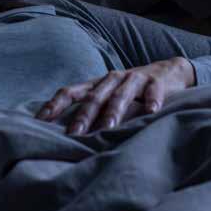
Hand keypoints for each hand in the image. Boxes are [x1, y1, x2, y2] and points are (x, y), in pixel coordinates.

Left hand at [35, 57, 194, 134]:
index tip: (40, 121)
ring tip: (108, 127)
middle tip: (74, 134)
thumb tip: (66, 139)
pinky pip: (153, 91)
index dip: (55, 105)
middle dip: (83, 116)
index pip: (71, 92)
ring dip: (114, 111)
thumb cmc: (132, 91)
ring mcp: (135, 79)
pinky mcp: (157, 82)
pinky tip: (152, 111)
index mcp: (97, 84)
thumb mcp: (110, 97)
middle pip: (94, 97)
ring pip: (121, 95)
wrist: (169, 71)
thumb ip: (93, 112)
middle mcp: (112, 79)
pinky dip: (152, 100)